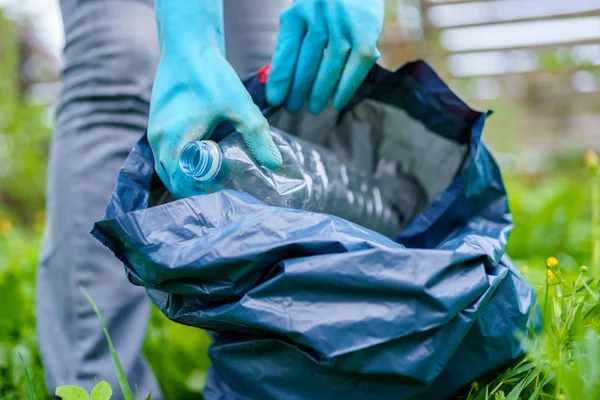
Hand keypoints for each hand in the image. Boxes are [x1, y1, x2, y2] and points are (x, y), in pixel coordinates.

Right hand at [148, 1, 281, 198]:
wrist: (188, 46)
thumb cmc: (211, 74)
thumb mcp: (239, 106)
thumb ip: (257, 136)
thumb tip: (275, 164)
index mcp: (175, 138)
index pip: (183, 182)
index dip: (202, 193)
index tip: (224, 195)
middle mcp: (159, 139)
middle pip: (172, 180)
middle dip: (194, 190)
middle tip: (220, 194)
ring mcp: (154, 133)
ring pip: (166, 169)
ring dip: (186, 178)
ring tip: (212, 182)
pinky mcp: (156, 125)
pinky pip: (165, 155)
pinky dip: (180, 164)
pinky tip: (201, 162)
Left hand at [266, 0, 383, 114]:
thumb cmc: (323, 5)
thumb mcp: (301, 14)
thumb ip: (291, 43)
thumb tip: (280, 81)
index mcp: (296, 15)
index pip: (285, 55)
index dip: (279, 82)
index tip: (275, 100)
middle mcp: (318, 19)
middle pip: (306, 66)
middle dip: (297, 93)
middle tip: (292, 108)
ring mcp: (343, 27)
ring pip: (329, 70)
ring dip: (320, 94)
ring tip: (313, 108)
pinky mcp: (365, 36)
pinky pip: (354, 69)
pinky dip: (345, 89)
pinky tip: (338, 102)